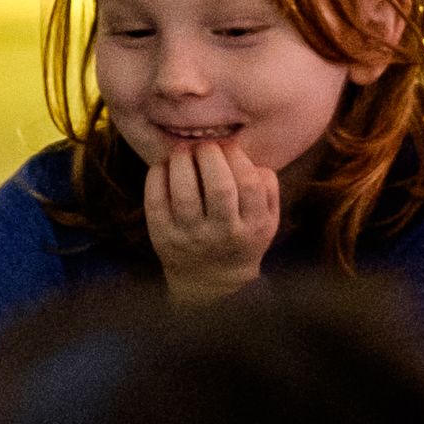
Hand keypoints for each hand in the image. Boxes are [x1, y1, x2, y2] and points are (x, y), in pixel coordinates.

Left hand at [145, 137, 280, 299]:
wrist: (210, 278)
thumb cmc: (241, 236)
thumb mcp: (267, 220)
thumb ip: (267, 189)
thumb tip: (250, 159)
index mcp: (254, 226)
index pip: (249, 184)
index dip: (237, 157)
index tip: (227, 145)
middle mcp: (223, 233)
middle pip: (219, 187)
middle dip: (210, 155)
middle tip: (204, 145)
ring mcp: (191, 236)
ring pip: (185, 193)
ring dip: (182, 162)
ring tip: (183, 150)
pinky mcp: (162, 236)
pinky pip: (155, 201)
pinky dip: (157, 176)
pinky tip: (164, 165)